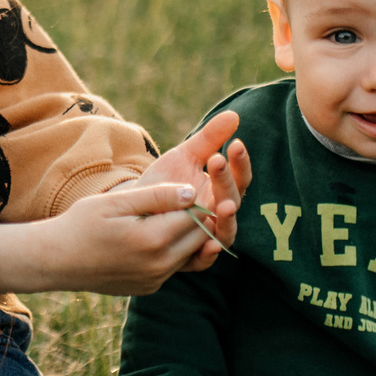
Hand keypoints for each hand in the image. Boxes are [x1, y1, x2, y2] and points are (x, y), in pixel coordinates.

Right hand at [0, 181, 216, 296]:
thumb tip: (193, 192)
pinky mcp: (150, 287)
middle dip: (202, 216)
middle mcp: (159, 265)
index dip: (201, 197)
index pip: (196, 215)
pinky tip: (158, 233)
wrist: (57, 261)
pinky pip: (174, 266)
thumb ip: (156, 196)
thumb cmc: (82, 224)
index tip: (198, 182)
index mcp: (152, 239)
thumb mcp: (116, 202)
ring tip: (175, 212)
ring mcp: (156, 280)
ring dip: (189, 233)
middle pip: (201, 236)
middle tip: (195, 195)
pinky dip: (173, 249)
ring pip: (190, 253)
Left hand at [139, 111, 251, 271]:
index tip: (235, 144)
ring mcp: (208, 235)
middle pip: (233, 200)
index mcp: (222, 189)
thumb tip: (234, 115)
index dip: (240, 161)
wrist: (135, 209)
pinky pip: (204, 260)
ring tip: (223, 206)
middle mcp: (220, 214)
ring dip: (227, 220)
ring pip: (226, 232)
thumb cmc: (165, 181)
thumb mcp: (184, 156)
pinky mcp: (191, 255)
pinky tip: (209, 245)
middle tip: (216, 163)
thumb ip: (209, 138)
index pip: (239, 175)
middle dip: (226, 182)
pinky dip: (209, 255)